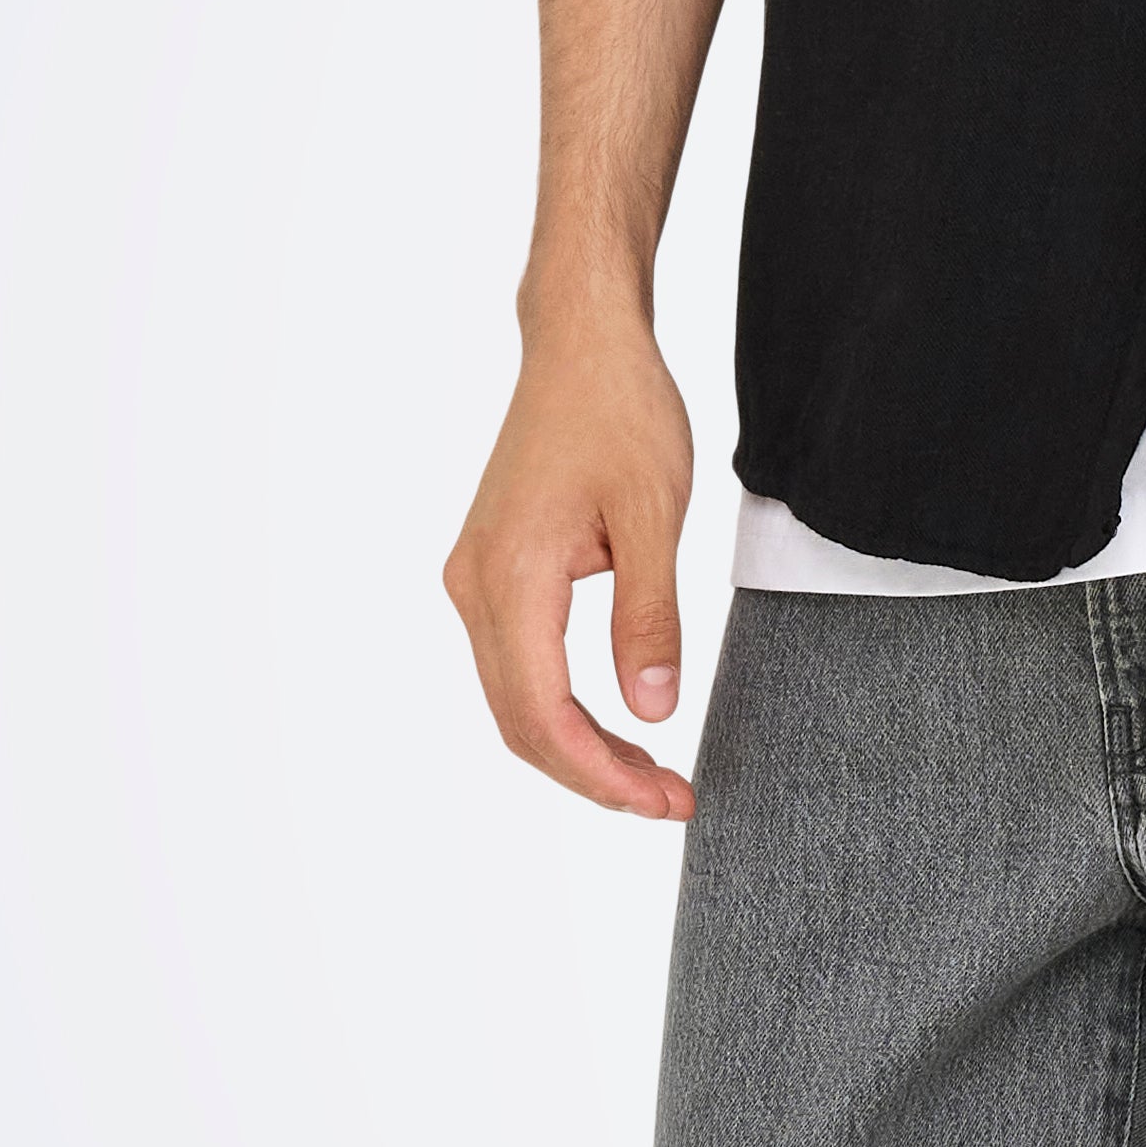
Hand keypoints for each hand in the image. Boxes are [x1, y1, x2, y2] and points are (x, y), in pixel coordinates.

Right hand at [443, 278, 701, 820]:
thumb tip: (651, 713)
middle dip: (592, 774)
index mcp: (511, 576)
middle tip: (671, 801)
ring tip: (652, 775)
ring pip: (515, 699)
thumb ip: (648, 618)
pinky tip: (616, 724)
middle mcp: (474, 586)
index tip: (664, 802)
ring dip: (577, 747)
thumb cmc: (619, 411)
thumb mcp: (654, 515)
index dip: (600, 773)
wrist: (580, 344)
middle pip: (519, 721)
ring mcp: (475, 580)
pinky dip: (563, 708)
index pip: (542, 713)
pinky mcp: (491, 571)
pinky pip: (517, 665)